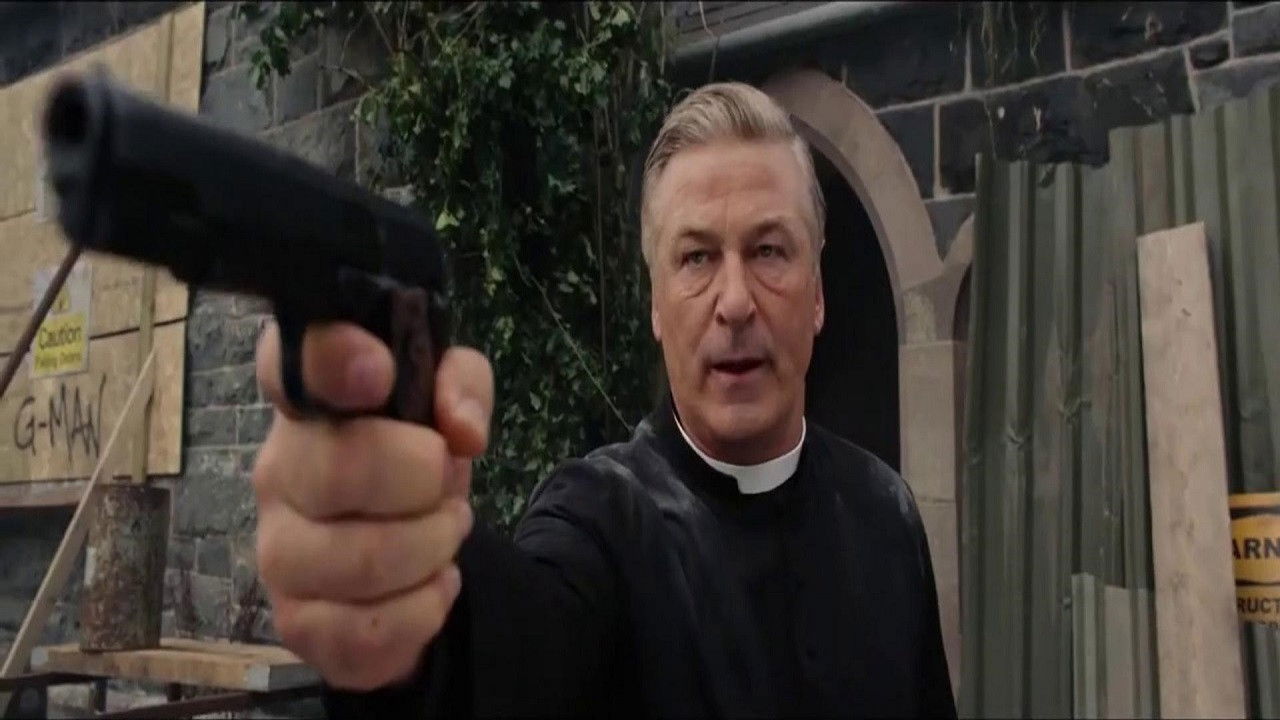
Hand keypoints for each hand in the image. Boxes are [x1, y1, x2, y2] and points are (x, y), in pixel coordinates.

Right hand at [251, 320, 492, 690]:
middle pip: (342, 470)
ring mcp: (279, 552)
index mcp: (311, 405)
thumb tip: (461, 430)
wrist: (408, 553)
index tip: (380, 372)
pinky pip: (368, 631)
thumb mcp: (452, 405)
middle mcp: (277, 473)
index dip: (331, 360)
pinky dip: (423, 610)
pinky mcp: (297, 623)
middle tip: (446, 482)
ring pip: (363, 561)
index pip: (290, 364)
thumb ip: (462, 386)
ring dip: (433, 546)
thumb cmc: (414, 461)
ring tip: (445, 532)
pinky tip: (433, 586)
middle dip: (424, 479)